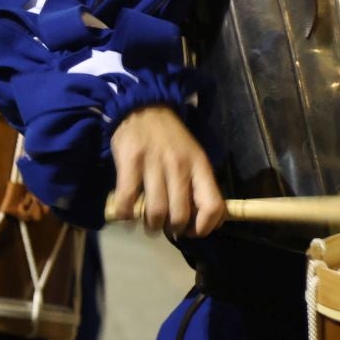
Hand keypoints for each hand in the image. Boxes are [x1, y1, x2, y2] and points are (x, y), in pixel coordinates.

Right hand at [111, 106, 224, 236]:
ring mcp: (154, 163)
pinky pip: (128, 201)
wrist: (145, 108)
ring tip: (149, 221)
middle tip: (167, 225)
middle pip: (180, 215)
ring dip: (151, 225)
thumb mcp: (194, 157)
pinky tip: (128, 212)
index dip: (205, 227)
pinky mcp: (130, 162)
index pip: (212, 206)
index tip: (193, 231)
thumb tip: (209, 222)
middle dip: (173, 229)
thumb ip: (200, 186)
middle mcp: (180, 165)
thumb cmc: (172, 139)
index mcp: (200, 166)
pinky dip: (127, 215)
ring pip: (155, 213)